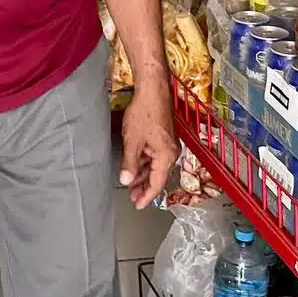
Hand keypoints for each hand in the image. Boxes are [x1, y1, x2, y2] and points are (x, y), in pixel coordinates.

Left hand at [120, 82, 178, 209]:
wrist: (153, 91)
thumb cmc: (145, 113)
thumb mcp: (133, 141)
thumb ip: (130, 163)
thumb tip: (126, 181)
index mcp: (166, 156)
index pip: (157, 183)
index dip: (147, 196)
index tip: (138, 205)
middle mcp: (171, 153)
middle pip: (158, 176)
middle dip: (144, 188)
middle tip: (132, 198)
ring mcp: (167, 146)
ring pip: (155, 167)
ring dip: (143, 176)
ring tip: (131, 184)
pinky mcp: (163, 139)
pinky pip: (154, 157)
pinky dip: (145, 164)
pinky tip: (135, 168)